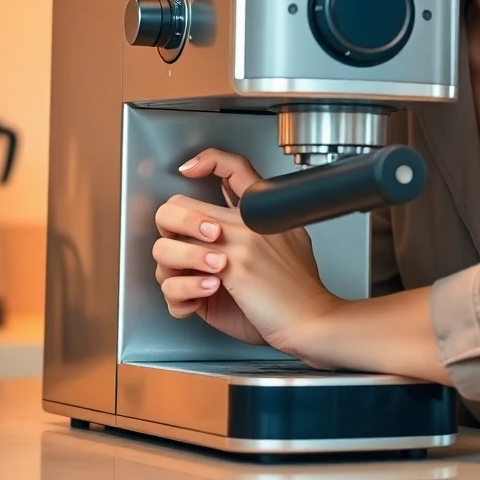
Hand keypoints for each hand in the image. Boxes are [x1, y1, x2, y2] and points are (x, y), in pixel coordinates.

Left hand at [153, 149, 340, 355]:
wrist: (311, 319)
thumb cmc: (298, 291)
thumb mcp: (288, 242)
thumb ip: (259, 228)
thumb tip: (227, 226)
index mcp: (261, 212)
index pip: (235, 167)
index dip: (208, 160)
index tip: (190, 168)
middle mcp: (246, 221)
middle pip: (179, 204)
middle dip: (167, 228)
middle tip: (175, 244)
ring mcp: (236, 244)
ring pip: (170, 242)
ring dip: (171, 266)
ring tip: (188, 280)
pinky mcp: (229, 269)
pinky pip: (178, 279)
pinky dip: (181, 294)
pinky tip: (197, 299)